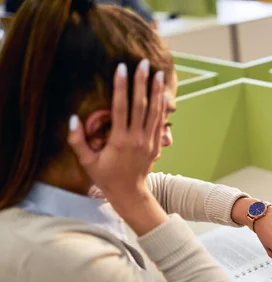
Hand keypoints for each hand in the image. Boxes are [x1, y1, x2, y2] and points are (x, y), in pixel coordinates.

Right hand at [68, 60, 167, 234]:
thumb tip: (72, 118)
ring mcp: (148, 142)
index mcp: (119, 141)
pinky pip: (159, 123)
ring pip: (154, 112)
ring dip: (156, 92)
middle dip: (141, 83)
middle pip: (140, 106)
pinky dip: (162, 108)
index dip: (121, 87)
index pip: (120, 108)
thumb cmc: (106, 177)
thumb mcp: (87, 161)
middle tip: (142, 64)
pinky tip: (163, 95)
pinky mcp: (155, 145)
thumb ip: (77, 141)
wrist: (129, 193)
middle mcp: (137, 139)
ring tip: (158, 74)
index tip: (121, 69)